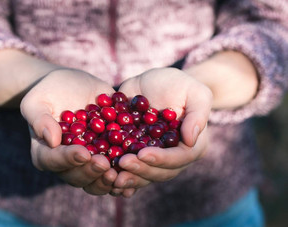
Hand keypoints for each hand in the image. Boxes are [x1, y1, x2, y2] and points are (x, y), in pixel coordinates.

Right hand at [20, 68, 116, 194]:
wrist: (73, 85)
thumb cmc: (50, 91)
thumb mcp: (37, 99)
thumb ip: (39, 118)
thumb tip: (52, 140)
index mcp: (46, 152)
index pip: (53, 161)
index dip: (68, 159)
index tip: (83, 153)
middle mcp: (67, 162)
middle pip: (76, 176)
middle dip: (91, 172)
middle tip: (105, 164)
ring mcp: (88, 162)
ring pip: (95, 180)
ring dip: (108, 180)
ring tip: (120, 173)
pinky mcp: (106, 155)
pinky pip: (114, 172)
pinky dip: (123, 177)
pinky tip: (133, 177)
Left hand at [112, 68, 211, 193]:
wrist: (152, 83)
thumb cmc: (177, 85)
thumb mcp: (195, 92)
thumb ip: (198, 114)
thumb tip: (191, 140)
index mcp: (192, 146)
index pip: (179, 158)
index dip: (162, 159)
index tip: (143, 154)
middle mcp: (173, 157)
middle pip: (160, 172)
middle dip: (142, 170)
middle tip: (123, 163)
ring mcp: (153, 158)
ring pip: (144, 175)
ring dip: (129, 178)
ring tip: (113, 177)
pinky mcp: (136, 155)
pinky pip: (129, 171)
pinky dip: (119, 176)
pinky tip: (107, 178)